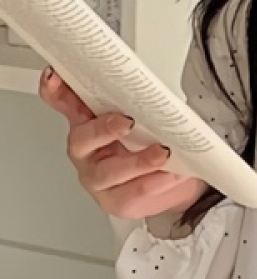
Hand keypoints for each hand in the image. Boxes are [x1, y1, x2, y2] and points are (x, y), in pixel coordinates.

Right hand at [39, 68, 207, 220]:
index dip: (57, 92)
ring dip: (137, 161)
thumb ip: (145, 105)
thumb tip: (157, 92)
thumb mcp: (151, 120)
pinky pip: (133, 192)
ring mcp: (99, 177)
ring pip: (109, 171)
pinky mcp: (116, 201)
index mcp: (90, 123)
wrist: (176, 184)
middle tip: (127, 122)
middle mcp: (88, 151)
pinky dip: (155, 182)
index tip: (57, 77)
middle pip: (82, 139)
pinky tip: (171, 174)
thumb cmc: (155, 146)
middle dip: (103, 129)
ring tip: (162, 153)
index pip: (66, 104)